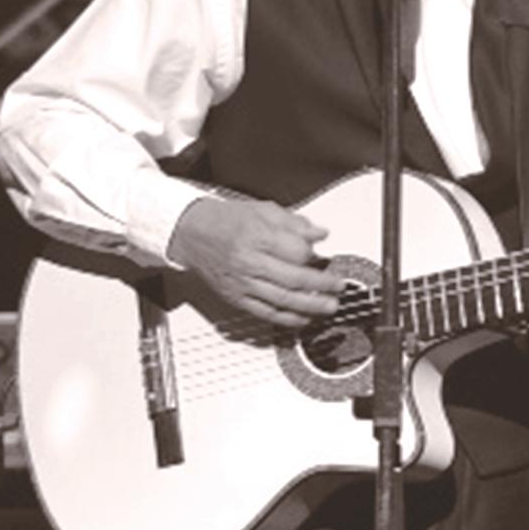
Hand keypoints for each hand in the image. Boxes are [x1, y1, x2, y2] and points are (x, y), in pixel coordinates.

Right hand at [168, 195, 341, 329]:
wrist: (189, 233)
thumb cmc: (225, 221)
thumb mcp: (262, 210)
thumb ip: (294, 223)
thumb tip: (320, 233)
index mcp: (256, 237)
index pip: (296, 252)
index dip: (314, 256)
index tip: (325, 257)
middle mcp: (248, 262)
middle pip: (293, 279)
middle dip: (322, 286)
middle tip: (338, 287)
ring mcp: (242, 282)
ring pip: (282, 300)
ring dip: (311, 306)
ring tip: (330, 306)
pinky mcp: (235, 297)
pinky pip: (265, 313)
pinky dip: (287, 319)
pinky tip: (304, 318)